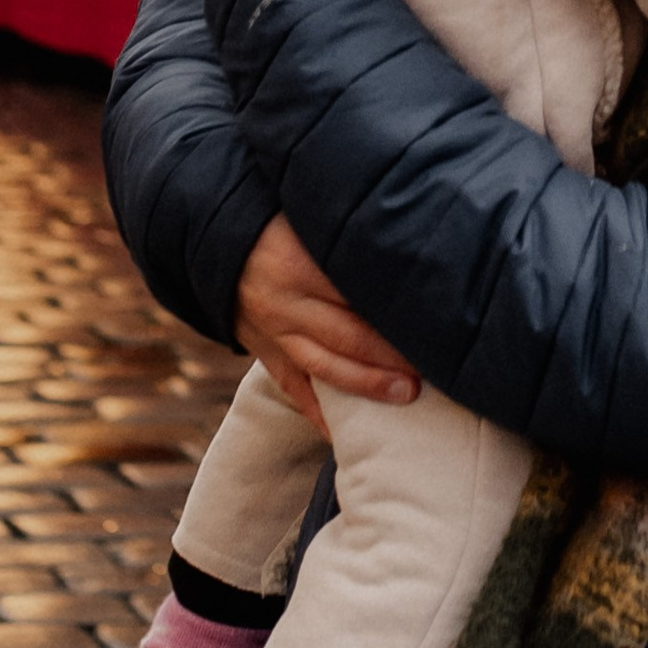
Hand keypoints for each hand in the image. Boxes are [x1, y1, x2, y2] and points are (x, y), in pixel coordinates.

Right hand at [235, 212, 417, 429]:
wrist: (210, 237)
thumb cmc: (274, 218)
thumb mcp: (307, 215)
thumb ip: (347, 230)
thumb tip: (407, 233)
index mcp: (299, 263)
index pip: (358, 291)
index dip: (397, 308)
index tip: (436, 318)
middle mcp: (284, 302)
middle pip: (349, 335)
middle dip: (393, 355)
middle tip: (435, 366)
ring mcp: (271, 331)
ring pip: (324, 367)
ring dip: (368, 384)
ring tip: (407, 395)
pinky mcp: (262, 351)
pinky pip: (293, 388)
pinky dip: (320, 413)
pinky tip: (346, 432)